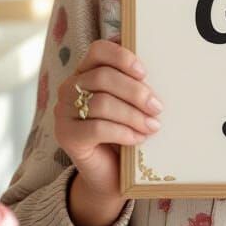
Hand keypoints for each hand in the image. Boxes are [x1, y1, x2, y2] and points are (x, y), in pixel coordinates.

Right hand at [54, 40, 162, 205]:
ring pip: (101, 103)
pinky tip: (138, 139)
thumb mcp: (132, 104)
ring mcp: (64, 112)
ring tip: (153, 126)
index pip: (98, 50)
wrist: (112, 175)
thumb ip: (136, 85)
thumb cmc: (125, 132)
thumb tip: (161, 69)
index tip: (145, 72)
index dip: (122, 57)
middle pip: (102, 77)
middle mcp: (69, 88)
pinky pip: (97, 128)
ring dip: (133, 115)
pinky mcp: (66, 136)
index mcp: (85, 72)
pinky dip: (123, 132)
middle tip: (157, 107)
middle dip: (135, 92)